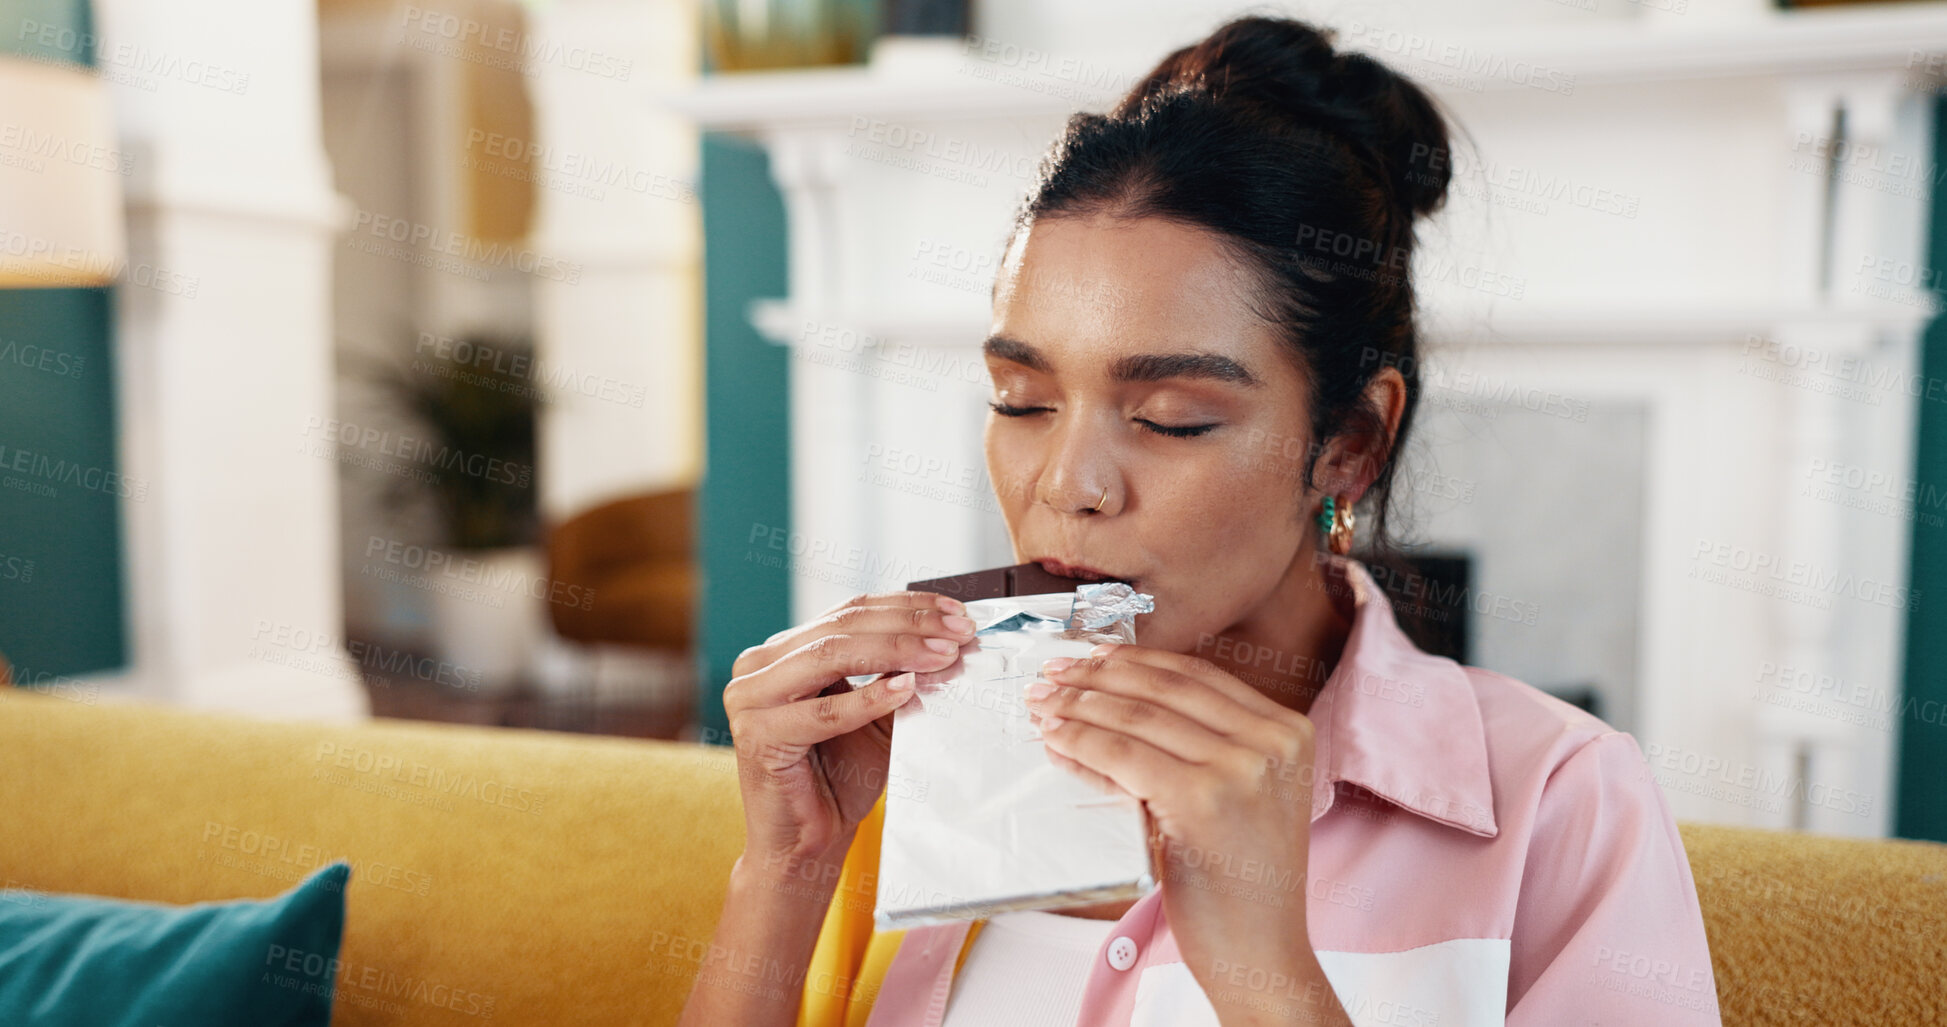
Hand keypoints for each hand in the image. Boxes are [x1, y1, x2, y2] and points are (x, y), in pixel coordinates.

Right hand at [723, 591, 975, 881]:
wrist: (807, 844)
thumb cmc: (839, 780)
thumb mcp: (878, 716)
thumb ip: (900, 676)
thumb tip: (948, 642)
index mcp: (784, 651)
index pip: (850, 612)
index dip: (906, 606)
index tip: (957, 612)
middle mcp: (759, 664)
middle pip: (843, 627)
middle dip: (908, 625)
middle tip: (958, 631)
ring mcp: (749, 696)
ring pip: (832, 656)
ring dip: (895, 651)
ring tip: (941, 655)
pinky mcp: (755, 734)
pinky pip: (822, 711)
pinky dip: (868, 698)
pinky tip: (905, 688)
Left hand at [1024, 644, 1350, 1025]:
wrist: (1262, 951)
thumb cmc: (1242, 881)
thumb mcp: (1239, 795)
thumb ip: (1200, 745)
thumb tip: (1113, 698)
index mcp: (1289, 731)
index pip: (1197, 675)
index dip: (1135, 661)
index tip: (1091, 657)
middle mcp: (1272, 742)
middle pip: (1165, 688)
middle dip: (1098, 676)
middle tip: (1053, 674)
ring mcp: (1241, 769)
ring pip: (1138, 717)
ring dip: (1080, 705)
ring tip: (1044, 704)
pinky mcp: (1202, 800)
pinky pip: (1123, 754)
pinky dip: (1082, 742)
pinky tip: (1057, 740)